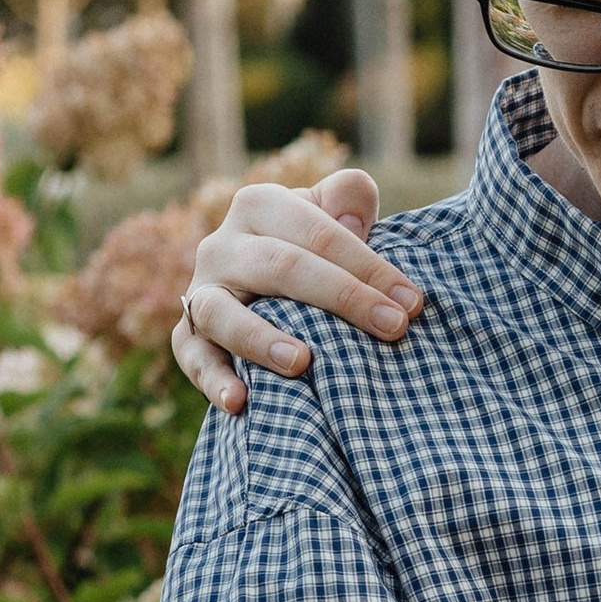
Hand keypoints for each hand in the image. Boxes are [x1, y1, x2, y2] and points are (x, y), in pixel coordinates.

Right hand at [172, 169, 421, 410]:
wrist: (268, 285)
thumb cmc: (315, 249)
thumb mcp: (332, 215)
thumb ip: (347, 199)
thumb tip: (350, 221)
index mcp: (260, 205)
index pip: (317, 231)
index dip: (368, 265)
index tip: (412, 303)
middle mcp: (222, 244)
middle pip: (280, 266)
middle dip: (342, 298)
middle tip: (393, 329)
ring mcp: (201, 291)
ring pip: (221, 312)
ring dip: (259, 339)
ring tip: (301, 363)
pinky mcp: (188, 335)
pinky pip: (192, 357)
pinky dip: (213, 380)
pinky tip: (240, 402)